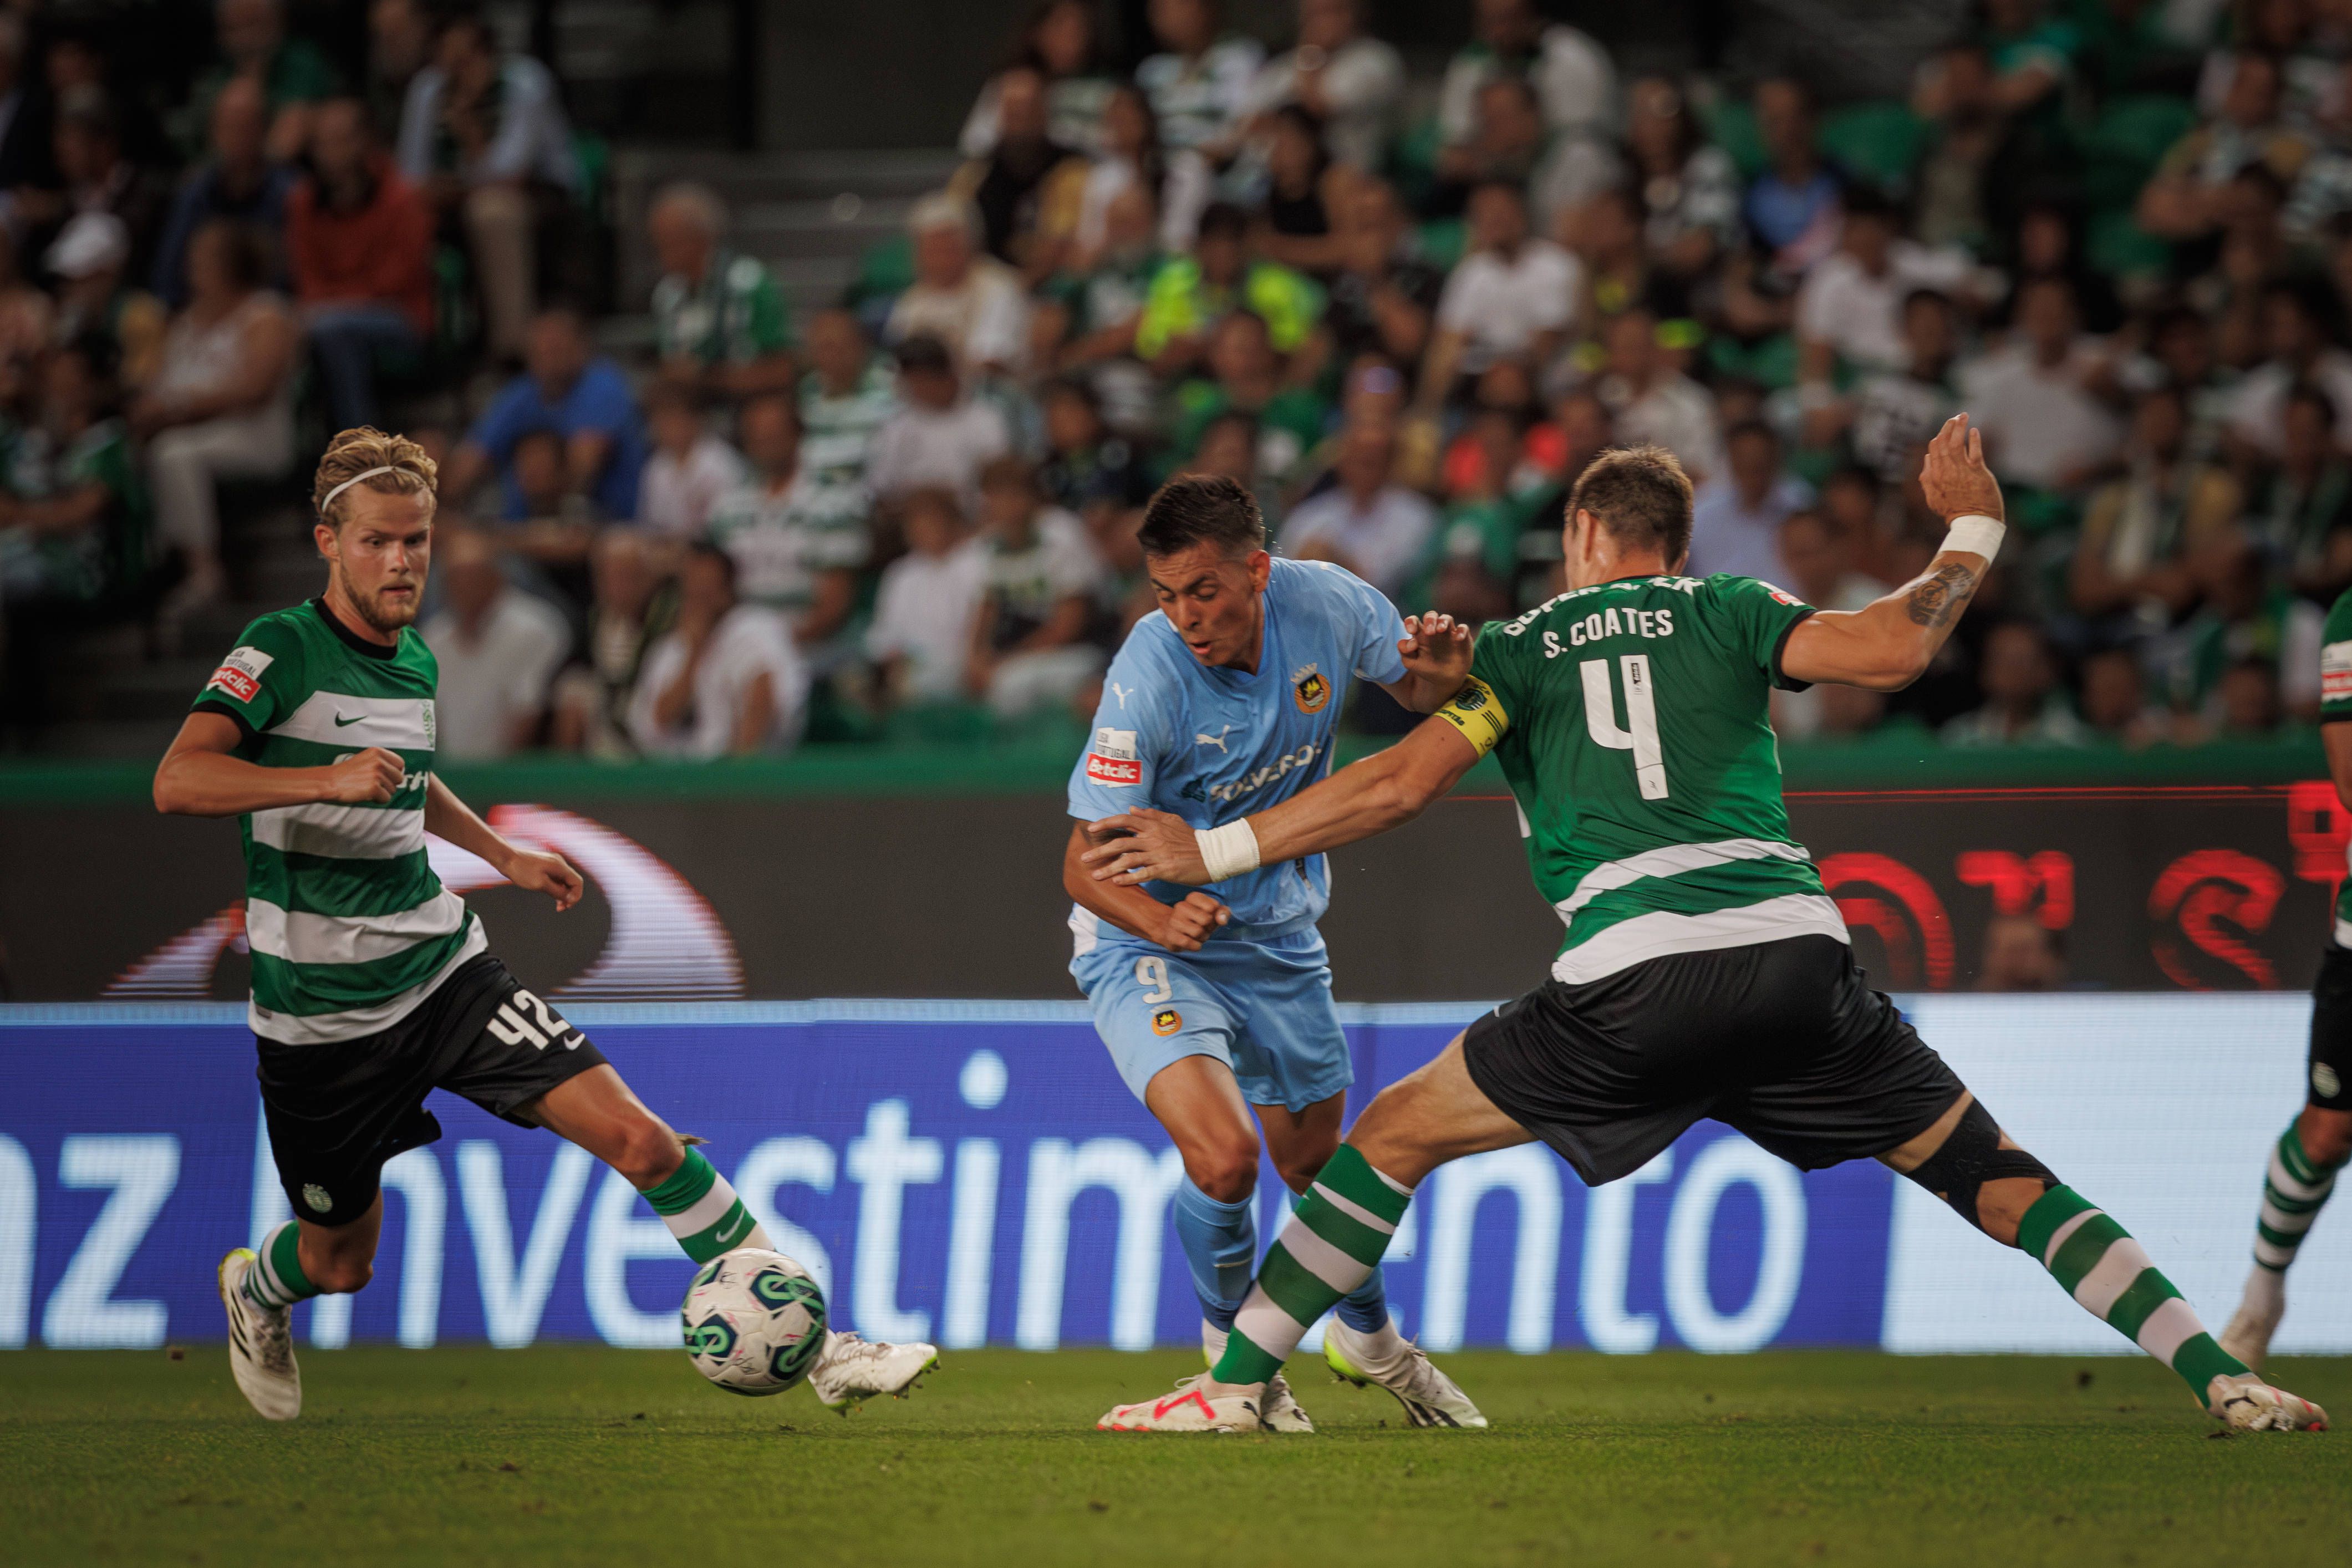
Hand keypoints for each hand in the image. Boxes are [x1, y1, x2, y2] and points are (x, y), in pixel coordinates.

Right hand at [320, 747, 404, 803]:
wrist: (328, 782)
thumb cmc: (346, 774)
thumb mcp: (365, 759)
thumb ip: (382, 762)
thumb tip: (399, 772)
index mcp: (377, 752)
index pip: (400, 763)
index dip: (394, 772)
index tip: (384, 776)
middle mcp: (379, 761)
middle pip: (399, 778)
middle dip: (389, 784)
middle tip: (373, 784)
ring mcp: (377, 775)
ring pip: (393, 790)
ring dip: (382, 792)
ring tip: (366, 788)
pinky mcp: (374, 788)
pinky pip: (386, 799)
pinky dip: (378, 800)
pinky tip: (366, 795)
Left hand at [500, 846, 585, 911]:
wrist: (506, 858)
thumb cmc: (521, 870)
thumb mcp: (541, 884)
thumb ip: (558, 892)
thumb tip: (570, 898)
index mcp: (560, 866)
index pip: (577, 882)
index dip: (576, 896)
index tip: (568, 906)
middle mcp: (559, 863)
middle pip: (572, 882)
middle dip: (570, 896)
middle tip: (562, 908)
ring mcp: (552, 864)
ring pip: (564, 881)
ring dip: (563, 893)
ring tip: (557, 905)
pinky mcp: (546, 865)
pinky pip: (556, 878)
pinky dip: (556, 888)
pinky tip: (551, 895)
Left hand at [1080, 807, 1212, 885]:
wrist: (1212, 854)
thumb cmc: (1191, 838)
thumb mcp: (1172, 820)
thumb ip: (1151, 815)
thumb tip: (1131, 808)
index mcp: (1153, 825)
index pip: (1124, 820)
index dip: (1106, 823)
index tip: (1091, 829)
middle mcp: (1153, 838)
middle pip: (1120, 842)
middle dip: (1100, 850)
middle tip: (1084, 858)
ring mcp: (1159, 854)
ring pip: (1128, 860)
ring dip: (1109, 868)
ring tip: (1095, 876)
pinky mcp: (1165, 869)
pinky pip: (1143, 874)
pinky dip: (1128, 878)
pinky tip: (1116, 882)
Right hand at [1156, 891, 1231, 952]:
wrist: (1171, 930)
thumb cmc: (1197, 920)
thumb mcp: (1213, 914)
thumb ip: (1223, 912)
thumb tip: (1222, 919)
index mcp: (1193, 897)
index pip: (1213, 906)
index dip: (1215, 916)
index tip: (1209, 917)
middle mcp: (1181, 906)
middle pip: (1206, 920)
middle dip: (1209, 928)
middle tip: (1203, 928)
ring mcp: (1174, 920)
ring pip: (1198, 932)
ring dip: (1202, 937)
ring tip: (1196, 935)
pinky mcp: (1170, 935)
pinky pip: (1189, 943)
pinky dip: (1195, 946)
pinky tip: (1191, 942)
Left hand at [1398, 611, 1469, 687]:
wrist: (1446, 680)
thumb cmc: (1427, 669)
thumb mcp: (1412, 664)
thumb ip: (1405, 653)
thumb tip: (1409, 643)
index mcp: (1419, 635)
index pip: (1413, 621)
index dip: (1411, 622)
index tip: (1411, 630)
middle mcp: (1434, 630)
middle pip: (1430, 616)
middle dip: (1429, 620)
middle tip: (1429, 632)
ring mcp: (1448, 633)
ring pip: (1446, 618)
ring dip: (1443, 622)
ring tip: (1441, 630)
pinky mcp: (1462, 637)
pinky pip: (1463, 628)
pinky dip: (1461, 631)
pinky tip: (1458, 638)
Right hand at [1919, 412, 2002, 523]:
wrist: (1972, 523)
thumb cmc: (1954, 512)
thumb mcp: (1933, 498)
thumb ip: (1927, 478)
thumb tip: (1927, 458)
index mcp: (1933, 476)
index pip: (1934, 449)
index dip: (1939, 437)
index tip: (1946, 430)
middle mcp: (1945, 472)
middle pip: (1944, 443)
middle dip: (1948, 426)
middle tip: (1955, 417)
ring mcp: (1961, 471)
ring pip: (1957, 443)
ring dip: (1959, 427)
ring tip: (1963, 415)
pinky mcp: (1978, 472)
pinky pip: (1975, 452)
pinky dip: (1974, 440)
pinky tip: (1974, 430)